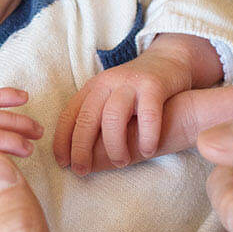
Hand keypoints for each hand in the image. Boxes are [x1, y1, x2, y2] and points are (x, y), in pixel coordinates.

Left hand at [54, 33, 220, 174]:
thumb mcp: (110, 100)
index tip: (62, 163)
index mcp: (92, 88)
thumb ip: (96, 122)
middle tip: (82, 171)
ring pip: (113, 116)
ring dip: (114, 145)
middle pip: (87, 117)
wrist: (170, 60)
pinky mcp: (154, 85)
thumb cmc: (138, 91)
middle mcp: (107, 83)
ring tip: (121, 162)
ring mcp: (130, 83)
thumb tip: (79, 158)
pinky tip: (148, 151)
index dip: (62, 141)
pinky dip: (146, 136)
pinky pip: (148, 115)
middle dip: (81, 148)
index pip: (69, 115)